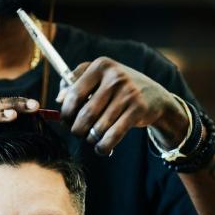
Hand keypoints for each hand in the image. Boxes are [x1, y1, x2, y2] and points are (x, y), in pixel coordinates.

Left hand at [56, 58, 188, 155]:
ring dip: (90, 139)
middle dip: (77, 129)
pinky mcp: (138, 110)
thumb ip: (75, 83)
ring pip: (98, 127)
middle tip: (78, 132)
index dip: (66, 111)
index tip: (66, 120)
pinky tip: (102, 148)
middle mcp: (115, 77)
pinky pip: (113, 135)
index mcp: (101, 66)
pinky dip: (104, 146)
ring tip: (91, 139)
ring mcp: (128, 93)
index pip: (74, 93)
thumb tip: (59, 99)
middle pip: (85, 114)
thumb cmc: (118, 88)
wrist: (155, 96)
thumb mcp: (99, 77)